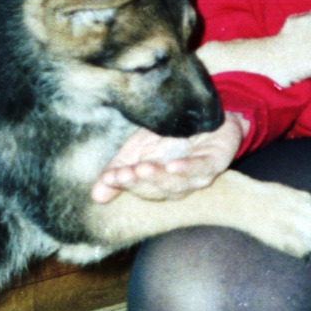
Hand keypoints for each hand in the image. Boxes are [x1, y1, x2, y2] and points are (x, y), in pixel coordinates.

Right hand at [90, 114, 246, 202]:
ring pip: (177, 183)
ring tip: (143, 168)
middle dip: (139, 182)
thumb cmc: (171, 134)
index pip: (139, 188)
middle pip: (157, 189)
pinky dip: (186, 168)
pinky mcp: (215, 162)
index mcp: (159, 183)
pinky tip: (172, 165)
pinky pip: (200, 168)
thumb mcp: (138, 148)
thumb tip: (95, 196)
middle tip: (123, 174)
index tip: (109, 177)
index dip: (124, 184)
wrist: (206, 114)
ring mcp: (198, 176)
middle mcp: (178, 184)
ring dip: (158, 177)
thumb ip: (119, 169)